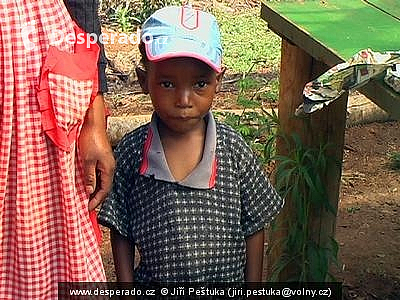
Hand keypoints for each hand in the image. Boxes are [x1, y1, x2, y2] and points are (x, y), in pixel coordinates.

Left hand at [78, 94, 114, 210]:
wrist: (92, 123)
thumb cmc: (91, 139)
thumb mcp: (87, 160)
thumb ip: (89, 176)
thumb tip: (90, 190)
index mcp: (108, 169)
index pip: (105, 190)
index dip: (96, 200)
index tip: (88, 208)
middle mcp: (110, 167)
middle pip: (105, 187)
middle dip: (96, 198)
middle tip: (86, 206)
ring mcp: (107, 162)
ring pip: (102, 181)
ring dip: (95, 190)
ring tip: (85, 198)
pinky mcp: (102, 158)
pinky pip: (99, 174)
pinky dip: (93, 181)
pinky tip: (86, 183)